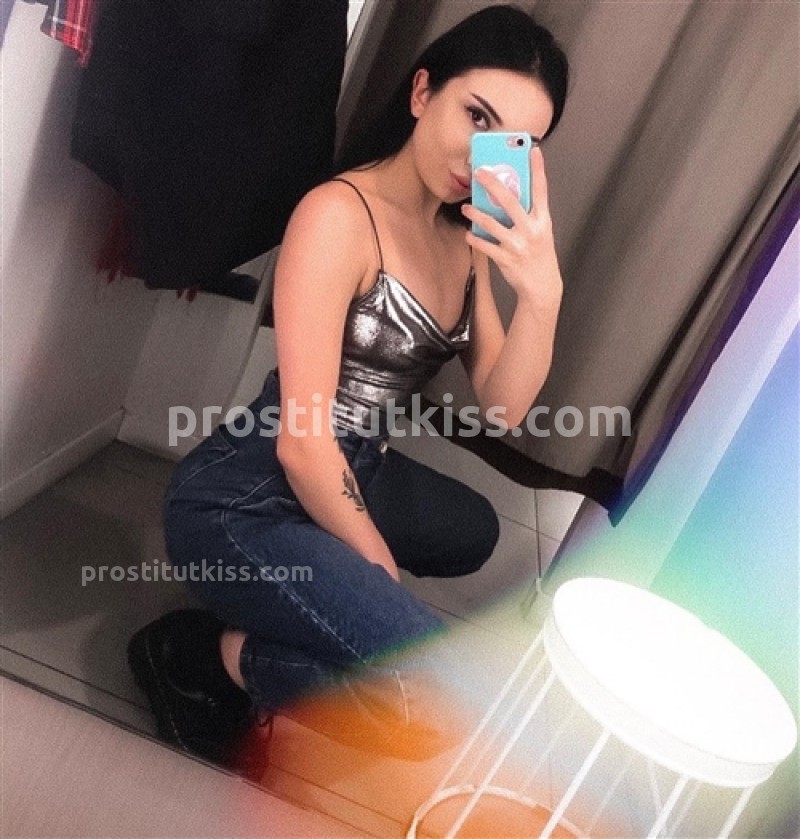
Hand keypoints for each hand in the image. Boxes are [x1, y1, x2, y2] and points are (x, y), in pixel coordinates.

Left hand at [462, 146, 562, 312]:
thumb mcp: (540, 233)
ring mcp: (517, 245)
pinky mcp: (506, 258)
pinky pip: (485, 246)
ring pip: (492, 224)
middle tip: (480, 172)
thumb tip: (507, 198)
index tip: (534, 151)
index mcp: (542, 221)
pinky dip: (475, 240)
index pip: (541, 190)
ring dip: (476, 214)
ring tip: (466, 208)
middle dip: (493, 184)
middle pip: (510, 201)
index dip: (538, 170)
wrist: (542, 286)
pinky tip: (468, 235)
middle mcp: (530, 230)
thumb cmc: (539, 255)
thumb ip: (527, 216)